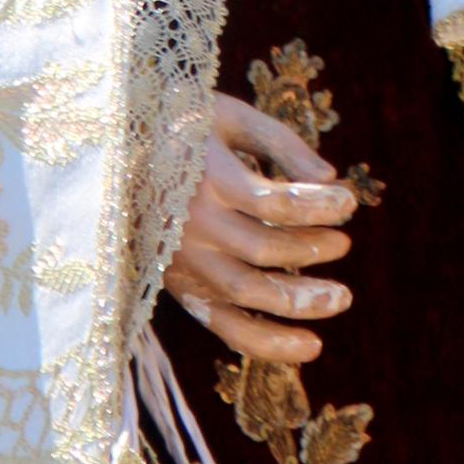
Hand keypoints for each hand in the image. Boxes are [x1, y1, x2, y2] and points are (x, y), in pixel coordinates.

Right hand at [162, 93, 356, 364]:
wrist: (115, 153)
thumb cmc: (183, 125)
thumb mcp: (231, 117)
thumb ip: (280, 143)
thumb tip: (330, 178)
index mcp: (206, 177)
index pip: (274, 203)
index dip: (318, 205)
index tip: (348, 198)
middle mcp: (193, 225)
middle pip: (265, 249)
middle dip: (313, 249)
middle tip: (345, 242)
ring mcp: (184, 261)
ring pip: (248, 294)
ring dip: (300, 300)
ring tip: (341, 297)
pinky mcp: (180, 287)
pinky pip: (226, 326)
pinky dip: (269, 344)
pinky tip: (311, 346)